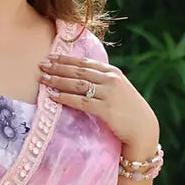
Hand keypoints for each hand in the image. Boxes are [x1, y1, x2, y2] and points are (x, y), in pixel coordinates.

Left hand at [39, 53, 158, 157]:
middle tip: (41, 64)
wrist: (143, 128)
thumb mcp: (117, 90)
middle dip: (58, 66)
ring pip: (78, 84)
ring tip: (43, 79)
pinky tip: (53, 96)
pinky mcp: (106, 109)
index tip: (51, 56)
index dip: (66, 58)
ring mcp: (109, 93)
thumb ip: (102, 82)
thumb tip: (81, 78)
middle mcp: (110, 79)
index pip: (85, 62)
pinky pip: (80, 101)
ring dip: (58, 80)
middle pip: (79, 70)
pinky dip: (65, 98)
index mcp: (112, 72)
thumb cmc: (128, 111)